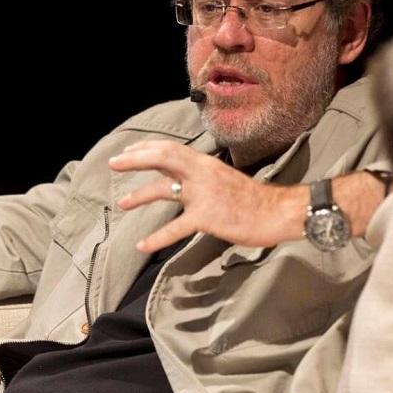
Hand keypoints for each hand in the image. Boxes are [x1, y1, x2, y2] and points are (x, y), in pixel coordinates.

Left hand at [109, 140, 301, 251]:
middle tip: (114, 163)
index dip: (146, 147)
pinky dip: (156, 237)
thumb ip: (201, 176)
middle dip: (134, 159)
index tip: (128, 150)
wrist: (278, 212)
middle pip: (162, 159)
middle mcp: (201, 173)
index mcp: (205, 163)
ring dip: (139, 196)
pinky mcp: (207, 217)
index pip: (170, 148)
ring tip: (121, 204)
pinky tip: (142, 244)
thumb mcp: (222, 178)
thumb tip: (181, 178)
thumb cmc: (252, 199)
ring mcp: (203, 195)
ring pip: (164, 190)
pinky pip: (175, 228)